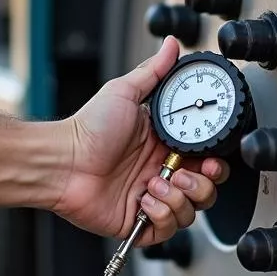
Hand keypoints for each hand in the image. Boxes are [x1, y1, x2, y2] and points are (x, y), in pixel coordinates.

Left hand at [54, 37, 229, 244]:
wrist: (62, 161)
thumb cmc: (86, 129)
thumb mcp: (124, 93)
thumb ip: (153, 71)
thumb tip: (172, 45)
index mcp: (164, 146)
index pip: (205, 159)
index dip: (214, 163)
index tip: (211, 158)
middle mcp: (160, 173)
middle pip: (205, 189)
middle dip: (204, 184)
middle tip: (185, 174)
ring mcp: (150, 198)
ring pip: (191, 211)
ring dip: (179, 198)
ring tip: (155, 183)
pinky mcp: (138, 221)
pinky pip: (167, 230)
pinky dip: (161, 215)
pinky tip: (145, 199)